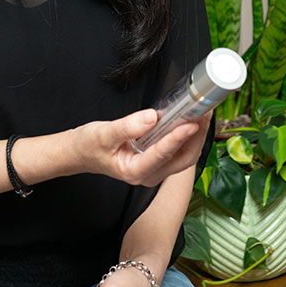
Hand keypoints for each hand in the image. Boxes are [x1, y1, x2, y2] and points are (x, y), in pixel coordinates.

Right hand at [74, 109, 210, 188]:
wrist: (81, 152)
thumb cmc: (89, 146)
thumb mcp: (103, 134)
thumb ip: (127, 127)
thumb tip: (151, 117)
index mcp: (135, 171)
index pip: (162, 155)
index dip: (178, 138)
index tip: (191, 123)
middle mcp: (149, 174)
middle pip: (183, 159)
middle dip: (197, 136)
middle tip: (204, 112)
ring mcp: (156, 169)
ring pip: (185, 156)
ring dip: (196, 135)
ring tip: (202, 112)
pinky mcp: (159, 160)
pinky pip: (180, 150)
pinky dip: (189, 135)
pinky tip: (192, 118)